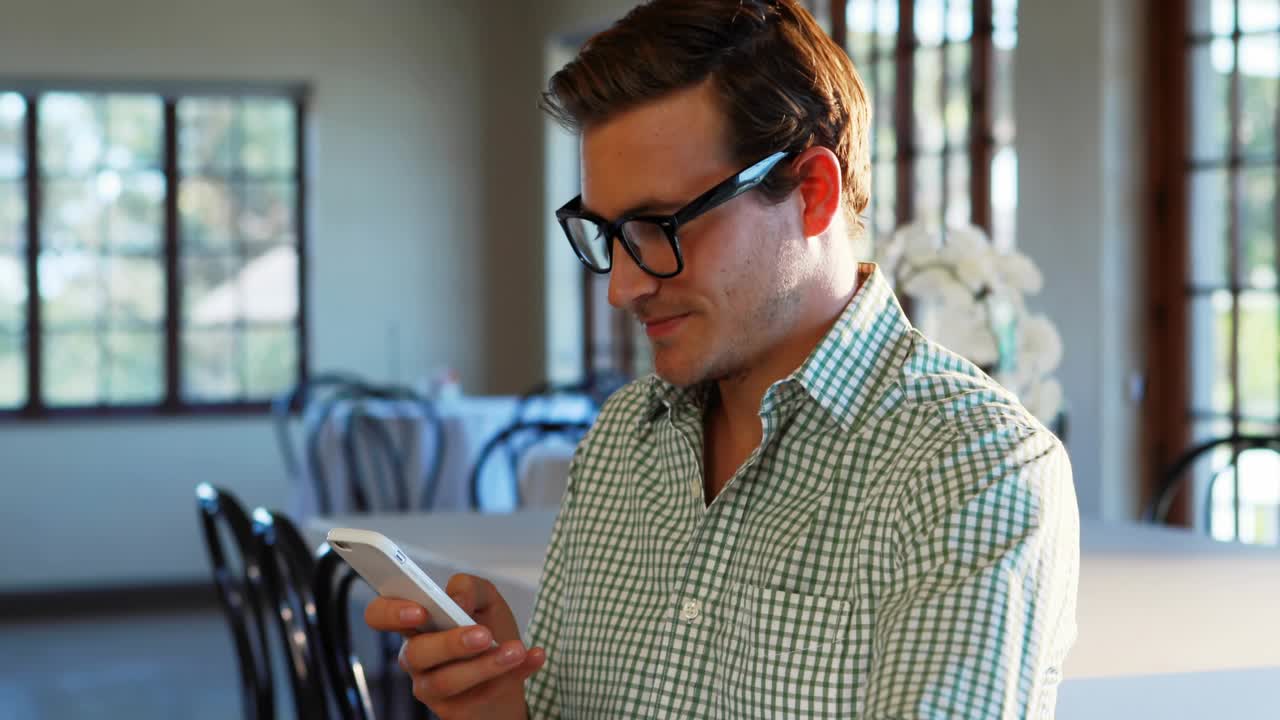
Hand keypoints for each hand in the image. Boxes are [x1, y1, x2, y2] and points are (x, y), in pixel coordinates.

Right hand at [364, 574, 545, 719]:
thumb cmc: (488, 630)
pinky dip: (514, 673)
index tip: (419, 611)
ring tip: (516, 651)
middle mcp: (415, 656)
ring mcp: (430, 687)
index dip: (390, 613)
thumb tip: (456, 599)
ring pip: (446, 680)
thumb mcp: (486, 600)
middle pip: (417, 652)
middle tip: (482, 635)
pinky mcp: (454, 710)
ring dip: (486, 664)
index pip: (379, 615)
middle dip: (451, 643)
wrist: (509, 672)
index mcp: (416, 623)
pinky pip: (481, 694)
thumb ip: (470, 588)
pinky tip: (534, 657)